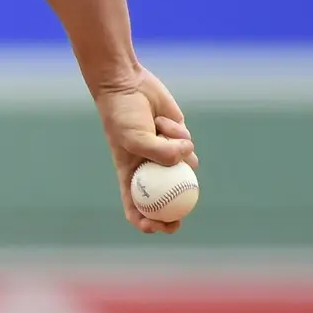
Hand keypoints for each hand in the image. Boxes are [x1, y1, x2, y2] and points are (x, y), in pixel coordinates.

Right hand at [94, 67, 197, 233]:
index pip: (136, 207)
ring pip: (183, 169)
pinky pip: (189, 147)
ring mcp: (166, 155)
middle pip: (166, 200)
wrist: (128, 86)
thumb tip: (188, 164)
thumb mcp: (135, 138)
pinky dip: (179, 134)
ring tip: (160, 130)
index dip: (147, 222)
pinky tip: (164, 120)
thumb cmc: (123, 115)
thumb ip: (160, 153)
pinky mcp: (179, 140)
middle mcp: (149, 169)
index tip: (159, 227)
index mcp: (131, 175)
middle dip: (175, 212)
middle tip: (182, 217)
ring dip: (177, 151)